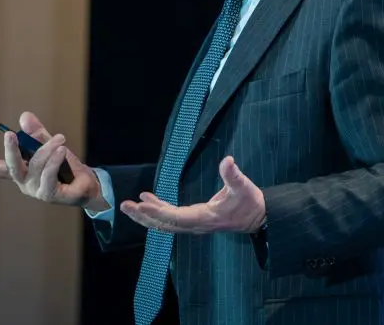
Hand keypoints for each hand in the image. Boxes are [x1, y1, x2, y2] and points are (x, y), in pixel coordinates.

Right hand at [0, 111, 105, 211]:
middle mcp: (24, 182)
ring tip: (60, 138)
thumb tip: (24, 116)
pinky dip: (54, 160)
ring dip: (47, 149)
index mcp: (21, 171)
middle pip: (12, 166)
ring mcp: (35, 190)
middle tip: (9, 135)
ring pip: (36, 165)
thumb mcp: (50, 146)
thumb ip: (37, 133)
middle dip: (10, 150)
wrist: (88, 183)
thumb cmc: (66, 167)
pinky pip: (48, 175)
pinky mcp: (49, 195)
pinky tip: (61, 150)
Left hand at [120, 156, 264, 233]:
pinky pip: (171, 218)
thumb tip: (227, 160)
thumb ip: (233, 175)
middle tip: (125, 206)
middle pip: (165, 223)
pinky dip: (157, 210)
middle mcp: (195, 224)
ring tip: (128, 206)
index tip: (142, 206)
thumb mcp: (244, 188)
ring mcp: (193, 224)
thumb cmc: (250, 203)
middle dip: (144, 216)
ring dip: (146, 215)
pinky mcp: (194, 220)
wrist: (258, 219)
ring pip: (165, 223)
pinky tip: (147, 199)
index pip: (177, 218)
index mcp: (205, 217)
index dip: (159, 213)